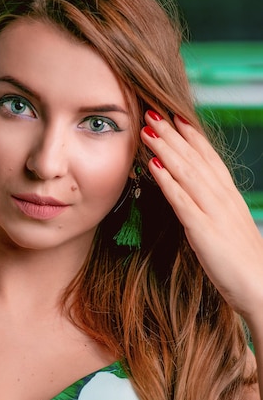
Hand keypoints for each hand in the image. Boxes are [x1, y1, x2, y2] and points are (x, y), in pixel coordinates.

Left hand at [141, 110, 262, 330]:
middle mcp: (223, 197)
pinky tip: (153, 166)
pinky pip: (181, 200)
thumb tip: (199, 198)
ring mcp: (213, 212)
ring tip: (148, 130)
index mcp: (229, 196)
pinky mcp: (203, 229)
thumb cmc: (243, 262)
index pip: (209, 158)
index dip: (192, 136)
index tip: (177, 117)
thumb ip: (215, 210)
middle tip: (153, 112)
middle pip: (195, 158)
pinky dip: (167, 181)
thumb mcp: (230, 227)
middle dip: (172, 134)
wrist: (261, 286)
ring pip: (186, 172)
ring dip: (166, 149)